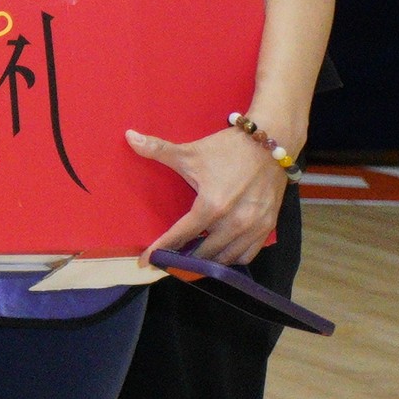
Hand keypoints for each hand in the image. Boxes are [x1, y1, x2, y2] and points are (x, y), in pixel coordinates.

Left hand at [127, 121, 288, 266]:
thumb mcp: (190, 151)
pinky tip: (219, 254)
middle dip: (183, 259)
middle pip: (202, 253)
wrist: (271, 141)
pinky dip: (231, 258)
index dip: (161, 249)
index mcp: (211, 205)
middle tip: (168, 260)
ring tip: (190, 259)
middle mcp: (233, 221)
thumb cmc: (227, 148)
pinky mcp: (268, 226)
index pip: (181, 236)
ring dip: (207, 262)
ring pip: (224, 258)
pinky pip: (247, 254)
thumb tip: (128, 136)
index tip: (145, 262)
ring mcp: (253, 226)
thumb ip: (157, 149)